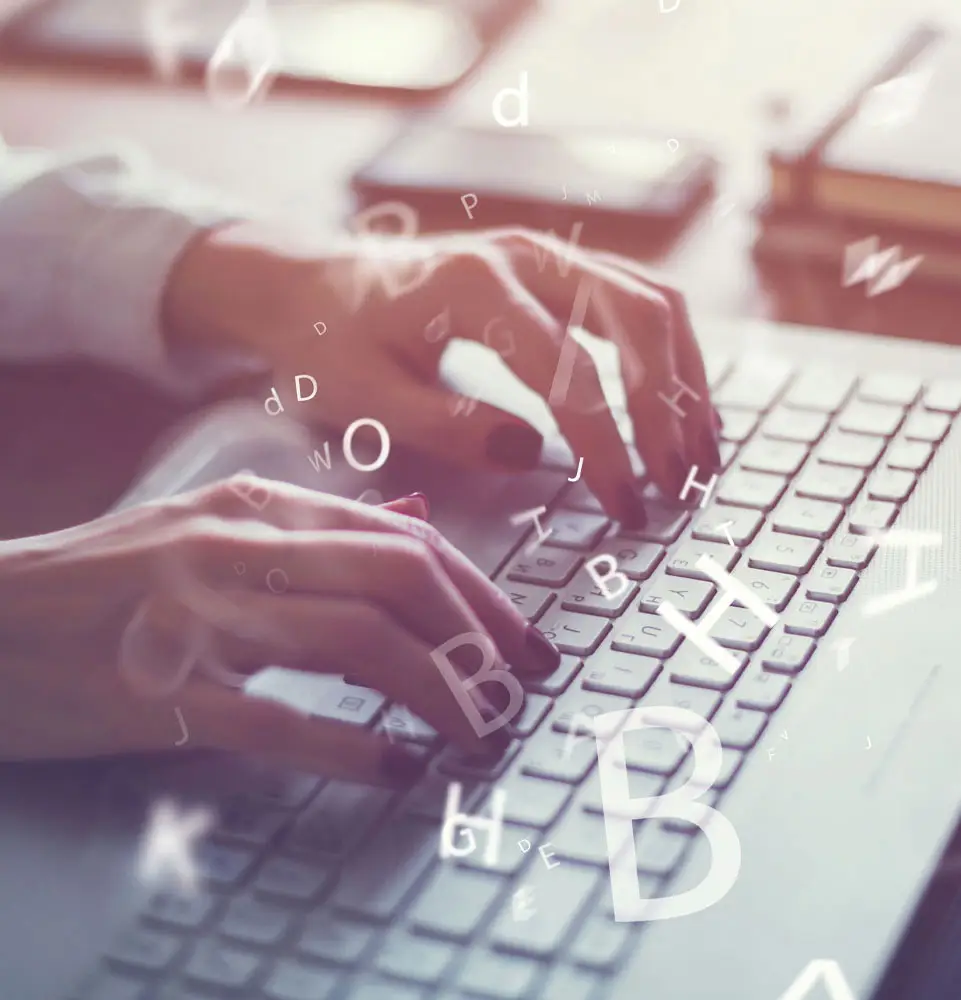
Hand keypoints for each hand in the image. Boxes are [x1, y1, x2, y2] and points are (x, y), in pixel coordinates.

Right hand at [0, 479, 558, 783]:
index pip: (406, 543)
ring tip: (476, 731)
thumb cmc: (106, 583)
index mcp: (259, 506)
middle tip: (519, 689)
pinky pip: (276, 719)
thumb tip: (420, 530)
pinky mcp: (162, 693)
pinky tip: (395, 767)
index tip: (524, 642)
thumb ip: (318, 532)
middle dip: (479, 638)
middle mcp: (239, 547)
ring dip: (437, 691)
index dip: (481, 596)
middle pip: (399, 579)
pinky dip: (349, 747)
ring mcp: (200, 617)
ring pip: (356, 641)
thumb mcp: (213, 529)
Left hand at [164, 221, 721, 525]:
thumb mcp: (363, 397)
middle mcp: (524, 255)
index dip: (605, 446)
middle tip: (680, 485)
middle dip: (669, 409)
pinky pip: (638, 300)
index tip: (624, 506)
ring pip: (652, 302)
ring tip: (701, 453)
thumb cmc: (331, 344)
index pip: (567, 372)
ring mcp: (546, 254)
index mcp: (472, 287)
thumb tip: (533, 451)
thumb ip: (445, 425)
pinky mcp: (557, 270)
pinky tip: (680, 408)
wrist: (312, 286)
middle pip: (636, 321)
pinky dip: (672, 354)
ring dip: (687, 378)